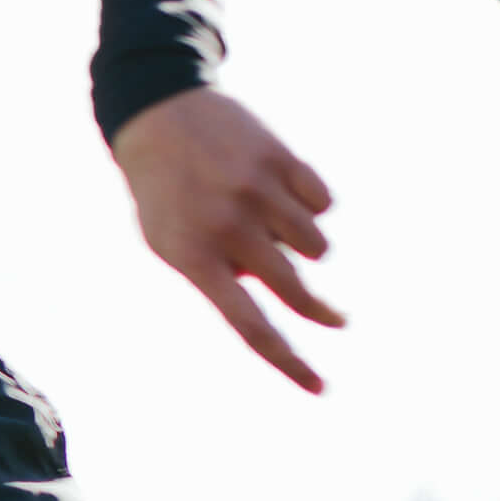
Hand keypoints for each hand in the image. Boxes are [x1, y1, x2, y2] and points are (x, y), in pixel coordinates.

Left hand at [110, 88, 343, 393]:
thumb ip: (214, 276)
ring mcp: (257, 190)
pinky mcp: (281, 159)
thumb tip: (268, 300)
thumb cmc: (164, 191)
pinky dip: (312, 204)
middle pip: (296, 289)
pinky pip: (324, 203)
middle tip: (340, 321)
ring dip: (304, 244)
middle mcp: (228, 226)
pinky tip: (282, 187)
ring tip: (271, 221)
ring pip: (317, 246)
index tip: (320, 388)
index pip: (249, 326)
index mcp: (193, 257)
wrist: (159, 113)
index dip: (288, 362)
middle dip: (323, 313)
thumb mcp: (169, 242)